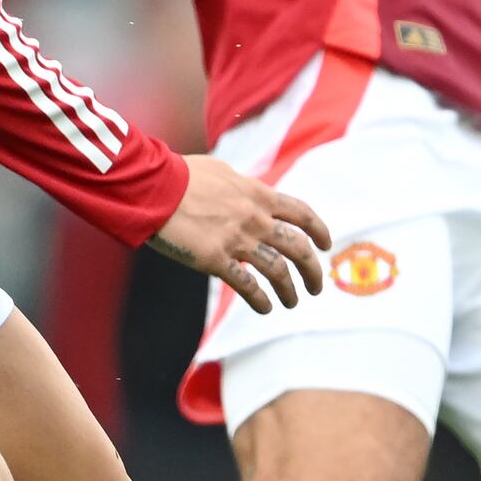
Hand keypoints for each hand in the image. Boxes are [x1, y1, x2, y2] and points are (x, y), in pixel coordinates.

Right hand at [160, 154, 330, 312]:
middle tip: (316, 286)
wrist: (154, 187)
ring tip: (292, 302)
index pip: (301, 214)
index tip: (326, 244)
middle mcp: (255, 218)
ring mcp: (237, 240)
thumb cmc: (180, 175)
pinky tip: (265, 308)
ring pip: (278, 271)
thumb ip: (240, 187)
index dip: (318, 230)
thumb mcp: (221, 172)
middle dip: (312, 269)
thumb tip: (246, 192)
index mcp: (259, 195)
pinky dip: (260, 299)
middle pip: (298, 247)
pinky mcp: (215, 259)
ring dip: (289, 290)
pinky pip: (247, 285)